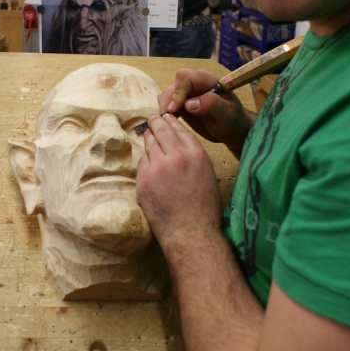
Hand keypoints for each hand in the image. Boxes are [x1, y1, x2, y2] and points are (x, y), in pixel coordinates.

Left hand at [136, 113, 220, 255]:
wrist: (190, 232)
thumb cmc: (204, 209)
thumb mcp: (207, 175)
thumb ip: (193, 157)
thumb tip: (180, 145)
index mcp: (196, 154)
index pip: (179, 129)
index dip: (171, 122)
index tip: (166, 117)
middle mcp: (176, 156)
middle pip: (161, 131)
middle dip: (156, 123)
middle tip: (153, 119)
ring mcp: (157, 167)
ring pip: (149, 145)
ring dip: (149, 139)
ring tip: (148, 133)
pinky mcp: (143, 179)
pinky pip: (142, 163)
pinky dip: (145, 159)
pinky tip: (147, 159)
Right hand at [160, 68, 254, 156]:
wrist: (232, 129)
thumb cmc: (232, 120)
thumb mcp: (226, 114)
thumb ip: (211, 105)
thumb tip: (189, 104)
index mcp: (208, 81)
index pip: (186, 77)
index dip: (178, 92)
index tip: (175, 109)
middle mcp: (196, 83)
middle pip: (174, 85)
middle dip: (169, 101)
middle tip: (169, 118)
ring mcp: (188, 92)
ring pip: (169, 93)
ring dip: (166, 106)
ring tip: (168, 122)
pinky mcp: (182, 102)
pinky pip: (169, 103)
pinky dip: (166, 111)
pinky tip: (169, 122)